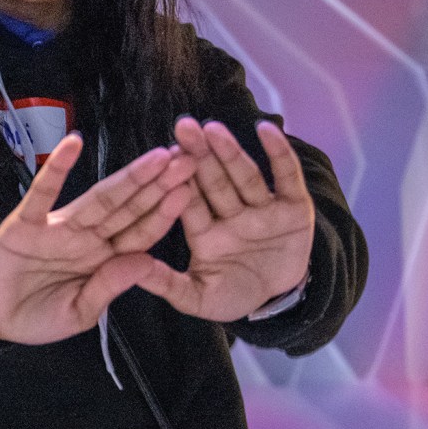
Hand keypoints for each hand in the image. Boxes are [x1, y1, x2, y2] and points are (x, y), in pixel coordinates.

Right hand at [0, 136, 195, 344]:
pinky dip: (56, 168)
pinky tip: (72, 143)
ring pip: (99, 198)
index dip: (164, 213)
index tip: (191, 190)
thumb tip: (145, 261)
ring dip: (127, 177)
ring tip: (157, 155)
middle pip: (128, 208)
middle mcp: (85, 238)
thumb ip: (108, 288)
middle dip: (158, 185)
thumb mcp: (78, 313)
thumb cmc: (33, 318)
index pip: (140, 234)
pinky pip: (43, 192)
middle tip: (188, 158)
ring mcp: (57, 227)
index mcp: (101, 261)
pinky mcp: (25, 222)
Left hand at [136, 118, 314, 321]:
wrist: (280, 301)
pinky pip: (286, 177)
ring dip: (230, 152)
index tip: (163, 158)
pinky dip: (279, 154)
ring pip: (245, 176)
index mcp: (204, 231)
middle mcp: (231, 214)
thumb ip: (169, 285)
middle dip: (199, 155)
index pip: (189, 202)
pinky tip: (267, 130)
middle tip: (183, 127)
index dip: (178, 181)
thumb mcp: (199, 298)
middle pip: (214, 181)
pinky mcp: (293, 206)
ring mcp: (262, 208)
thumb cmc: (234, 296)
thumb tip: (134, 271)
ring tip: (214, 129)